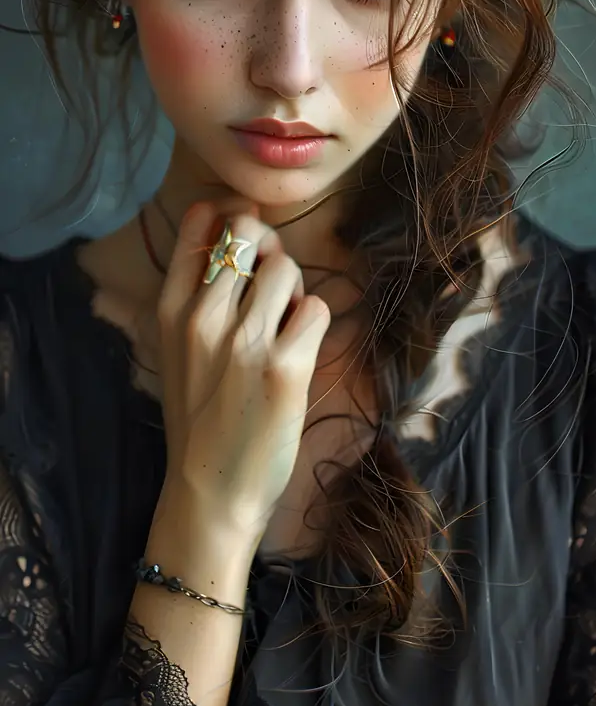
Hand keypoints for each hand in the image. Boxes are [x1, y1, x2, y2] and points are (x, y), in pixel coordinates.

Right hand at [156, 199, 331, 543]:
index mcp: (170, 310)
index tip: (244, 231)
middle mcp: (203, 317)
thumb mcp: (177, 347)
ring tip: (282, 325)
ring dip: (294, 291)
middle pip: (250, 233)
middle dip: (270, 249)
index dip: (230, 215)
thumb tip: (233, 221)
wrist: (210, 490)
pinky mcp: (284, 367)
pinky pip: (315, 310)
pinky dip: (312, 325)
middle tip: (271, 283)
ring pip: (287, 268)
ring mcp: (244, 341)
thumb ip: (197, 290)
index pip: (198, 225)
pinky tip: (296, 352)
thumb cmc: (199, 415)